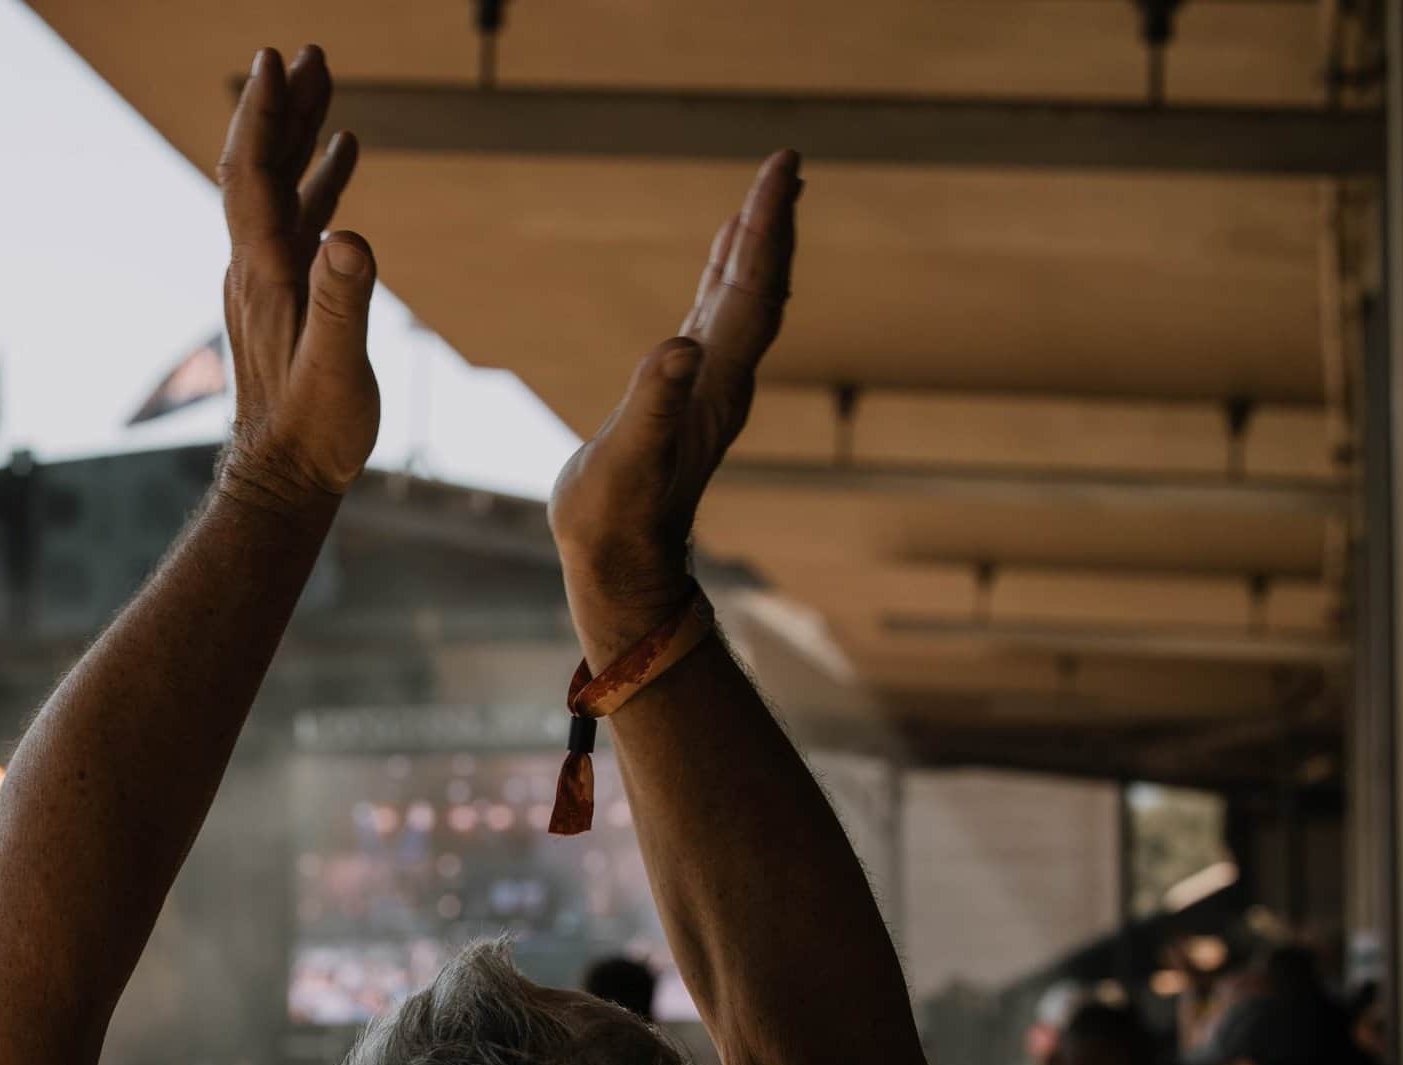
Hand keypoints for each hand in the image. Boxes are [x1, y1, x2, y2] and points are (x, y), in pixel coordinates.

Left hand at [217, 46, 378, 509]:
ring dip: (301, 136)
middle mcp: (257, 267)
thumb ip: (344, 301)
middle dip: (283, 108)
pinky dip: (317, 182)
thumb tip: (350, 236)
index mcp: (265, 273)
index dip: (262, 115)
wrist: (282, 478)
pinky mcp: (284, 298)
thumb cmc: (313, 431)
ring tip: (326, 87)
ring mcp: (267, 281)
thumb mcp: (337, 367)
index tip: (273, 60)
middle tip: (307, 53)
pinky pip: (296, 221)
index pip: (253, 174)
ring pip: (280, 190)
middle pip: (263, 168)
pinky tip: (342, 161)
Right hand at [548, 151, 799, 662]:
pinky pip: (717, 317)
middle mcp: (722, 378)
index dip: (766, 232)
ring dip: (755, 244)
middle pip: (761, 286)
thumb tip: (676, 348)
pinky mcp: (682, 392)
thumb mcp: (626, 461)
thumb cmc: (617, 517)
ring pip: (743, 299)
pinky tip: (724, 256)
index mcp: (715, 383)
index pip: (754, 293)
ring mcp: (706, 385)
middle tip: (785, 163)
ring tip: (766, 194)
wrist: (620, 562)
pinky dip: (725, 276)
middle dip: (771, 224)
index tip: (779, 174)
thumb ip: (652, 405)